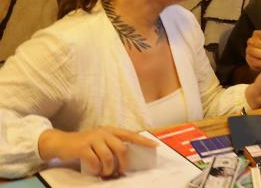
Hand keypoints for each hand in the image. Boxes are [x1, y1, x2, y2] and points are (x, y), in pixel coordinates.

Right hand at [38, 127, 156, 176]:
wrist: (61, 142)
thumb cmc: (84, 145)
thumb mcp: (100, 141)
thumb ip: (112, 146)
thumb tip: (125, 162)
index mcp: (111, 130)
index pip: (131, 135)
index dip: (143, 141)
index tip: (155, 146)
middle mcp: (104, 132)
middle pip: (121, 148)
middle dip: (123, 163)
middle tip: (120, 172)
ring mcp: (93, 138)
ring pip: (108, 156)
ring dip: (108, 169)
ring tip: (105, 173)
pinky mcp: (83, 147)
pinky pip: (95, 161)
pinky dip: (97, 169)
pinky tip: (95, 170)